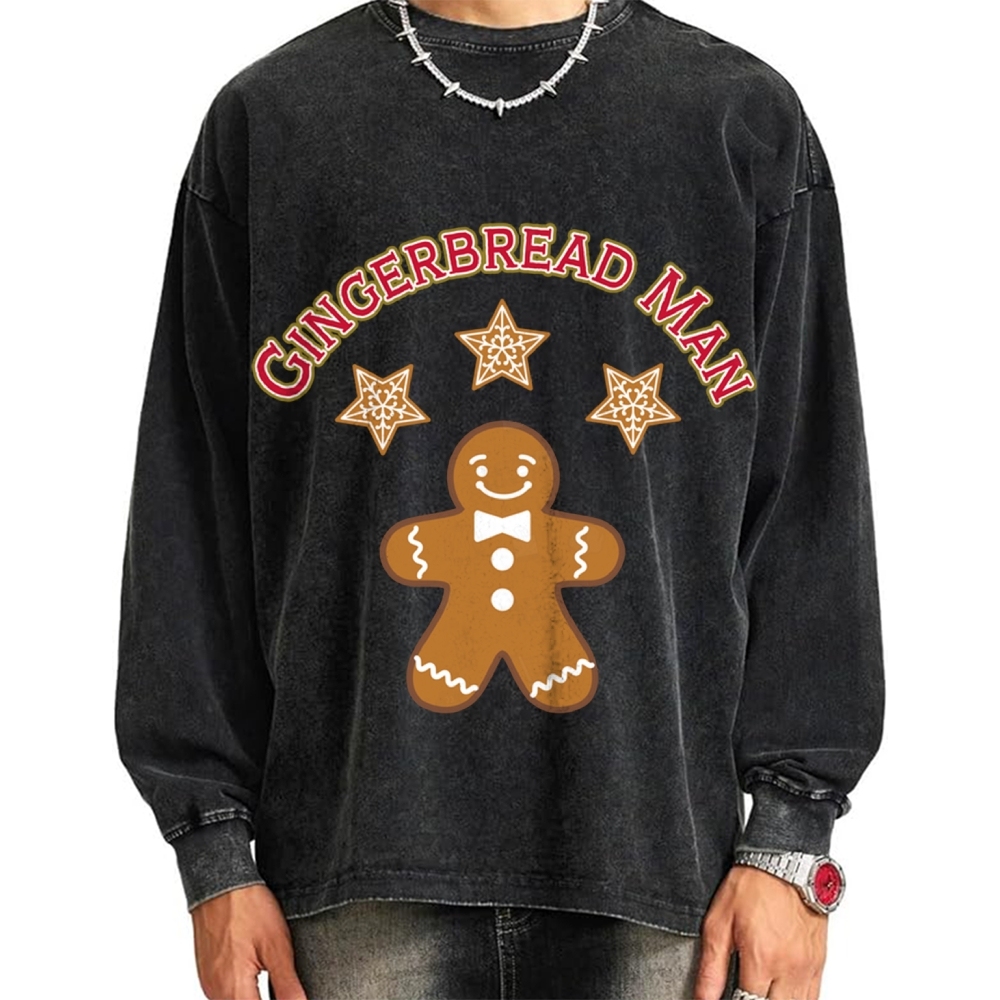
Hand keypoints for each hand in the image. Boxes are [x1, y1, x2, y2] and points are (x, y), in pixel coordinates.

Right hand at [191, 884, 307, 999]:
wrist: (220, 883)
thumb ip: (287, 985)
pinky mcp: (208, 974)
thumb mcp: (277, 946)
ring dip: (254, 997)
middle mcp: (216, 993)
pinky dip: (243, 992)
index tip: (291, 995)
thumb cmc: (247, 908)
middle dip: (266, 999)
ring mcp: (209, 984)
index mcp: (234, 990)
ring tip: (275, 982)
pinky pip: (226, 994)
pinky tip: (258, 977)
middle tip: (286, 989)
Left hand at [694, 865, 827, 999]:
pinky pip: (814, 997)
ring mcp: (808, 968)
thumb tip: (704, 999)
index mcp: (762, 960)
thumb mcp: (718, 922)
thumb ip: (711, 968)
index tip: (728, 996)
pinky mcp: (819, 963)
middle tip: (743, 991)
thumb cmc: (752, 885)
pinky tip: (781, 994)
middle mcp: (789, 969)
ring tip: (759, 991)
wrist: (785, 862)